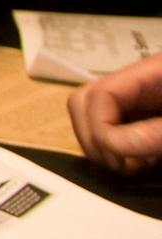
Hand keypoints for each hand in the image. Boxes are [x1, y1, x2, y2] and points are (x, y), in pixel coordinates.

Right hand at [68, 48, 161, 173]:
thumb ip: (155, 133)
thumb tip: (115, 148)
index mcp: (152, 73)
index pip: (100, 93)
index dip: (101, 128)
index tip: (120, 156)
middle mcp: (138, 83)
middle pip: (84, 99)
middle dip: (92, 137)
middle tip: (119, 164)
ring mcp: (140, 100)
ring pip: (90, 115)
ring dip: (98, 145)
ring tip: (131, 165)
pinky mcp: (144, 118)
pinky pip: (110, 128)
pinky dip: (111, 149)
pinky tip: (136, 163)